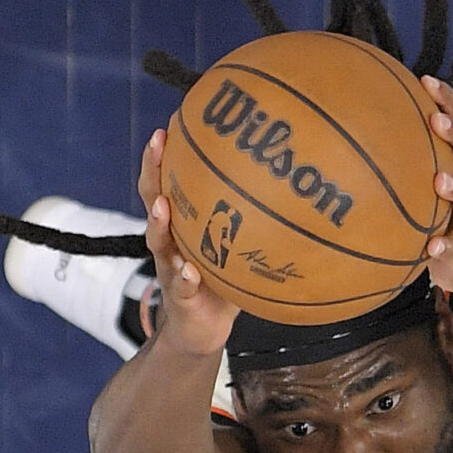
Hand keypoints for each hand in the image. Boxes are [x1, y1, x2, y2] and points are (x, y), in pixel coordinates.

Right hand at [133, 123, 239, 357]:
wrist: (199, 330)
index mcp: (182, 225)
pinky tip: (190, 270)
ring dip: (159, 223)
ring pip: (159, 242)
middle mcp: (170, 242)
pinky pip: (181, 287)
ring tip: (163, 206)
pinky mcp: (180, 299)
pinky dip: (185, 278)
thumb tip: (300, 186)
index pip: (168, 181)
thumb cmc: (222, 282)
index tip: (171, 122)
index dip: (166, 154)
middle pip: (153, 199)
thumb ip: (256, 220)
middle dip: (153, 171)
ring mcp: (170, 269)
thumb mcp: (237, 246)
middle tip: (157, 142)